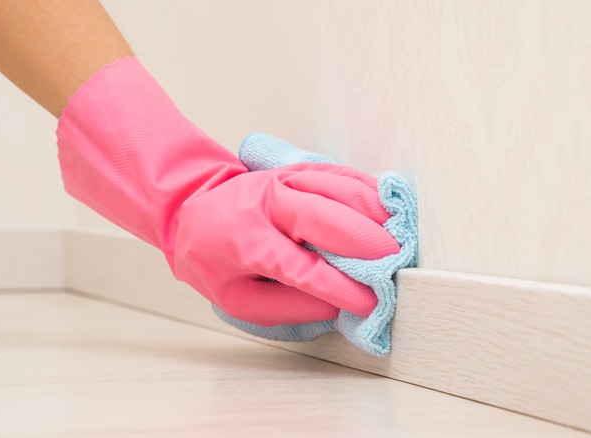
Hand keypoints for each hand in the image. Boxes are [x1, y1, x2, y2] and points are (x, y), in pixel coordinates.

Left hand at [56, 56, 398, 326]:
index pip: (300, 268)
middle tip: (396, 263)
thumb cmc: (212, 255)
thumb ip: (285, 307)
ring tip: (401, 236)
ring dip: (373, 212)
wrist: (190, 201)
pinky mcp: (298, 169)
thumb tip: (335, 308)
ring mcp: (284, 180)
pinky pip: (339, 174)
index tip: (369, 303)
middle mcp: (267, 203)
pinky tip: (388, 207)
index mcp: (246, 241)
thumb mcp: (234, 297)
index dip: (338, 287)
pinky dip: (367, 190)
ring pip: (337, 189)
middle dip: (365, 242)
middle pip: (324, 217)